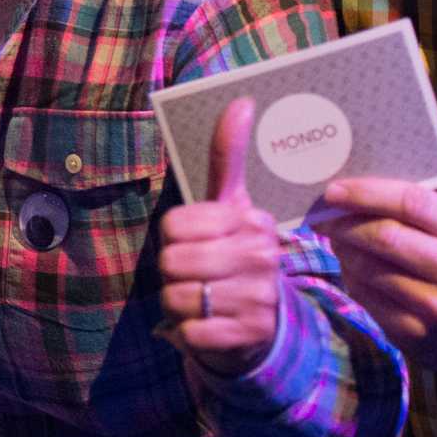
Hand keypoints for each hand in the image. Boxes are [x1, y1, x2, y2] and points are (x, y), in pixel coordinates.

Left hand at [157, 97, 283, 372]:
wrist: (265, 322)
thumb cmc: (235, 253)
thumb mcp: (231, 207)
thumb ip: (227, 156)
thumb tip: (240, 101)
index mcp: (254, 220)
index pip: (174, 225)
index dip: (173, 238)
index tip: (196, 241)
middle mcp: (262, 256)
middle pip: (171, 261)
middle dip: (173, 272)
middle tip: (197, 274)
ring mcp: (259, 298)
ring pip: (176, 298)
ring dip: (179, 303)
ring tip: (204, 298)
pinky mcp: (249, 336)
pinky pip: (189, 332)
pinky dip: (189, 332)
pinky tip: (211, 324)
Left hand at [311, 177, 436, 370]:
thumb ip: (424, 209)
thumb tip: (355, 192)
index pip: (414, 203)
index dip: (368, 194)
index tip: (336, 190)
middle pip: (388, 236)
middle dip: (347, 222)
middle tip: (325, 215)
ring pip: (372, 268)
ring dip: (345, 249)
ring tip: (337, 238)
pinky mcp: (418, 334)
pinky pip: (368, 297)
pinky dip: (352, 277)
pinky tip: (351, 266)